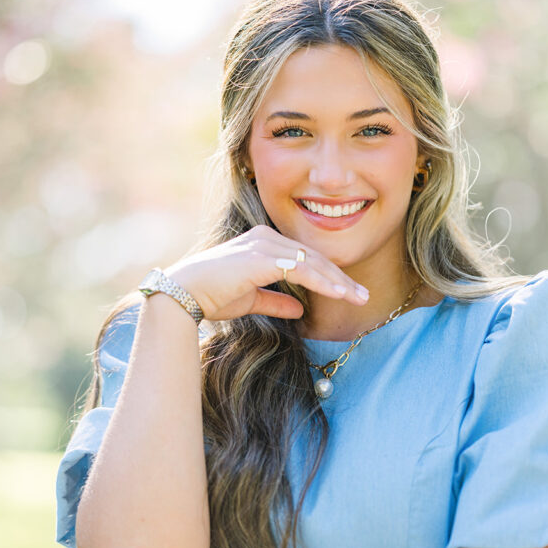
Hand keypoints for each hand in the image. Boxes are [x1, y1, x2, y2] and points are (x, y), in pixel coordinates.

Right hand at [164, 224, 369, 321]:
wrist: (184, 295)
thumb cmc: (212, 296)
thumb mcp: (251, 300)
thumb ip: (277, 300)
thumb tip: (300, 309)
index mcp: (264, 243)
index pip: (305, 257)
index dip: (329, 275)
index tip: (350, 293)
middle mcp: (267, 238)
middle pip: (314, 257)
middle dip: (341, 278)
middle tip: (364, 296)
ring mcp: (265, 245)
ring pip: (312, 262)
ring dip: (339, 281)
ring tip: (359, 298)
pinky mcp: (262, 258)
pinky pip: (301, 269)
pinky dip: (323, 282)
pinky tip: (340, 294)